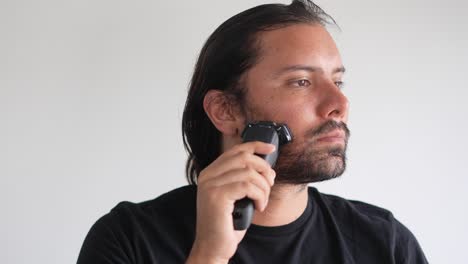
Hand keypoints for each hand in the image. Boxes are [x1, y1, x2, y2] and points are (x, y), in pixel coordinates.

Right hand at [186, 141, 275, 263]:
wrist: (213, 247)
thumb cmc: (226, 224)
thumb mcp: (235, 196)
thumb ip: (243, 179)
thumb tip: (266, 167)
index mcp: (210, 173)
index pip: (235, 150)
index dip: (255, 146)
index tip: (270, 149)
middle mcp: (207, 176)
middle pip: (244, 157)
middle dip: (264, 169)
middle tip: (269, 184)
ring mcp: (210, 185)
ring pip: (249, 172)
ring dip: (263, 187)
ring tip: (263, 200)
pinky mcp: (217, 197)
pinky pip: (247, 186)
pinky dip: (259, 195)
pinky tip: (259, 206)